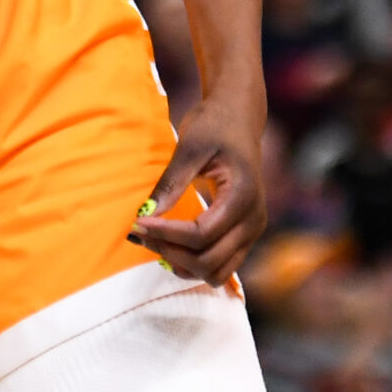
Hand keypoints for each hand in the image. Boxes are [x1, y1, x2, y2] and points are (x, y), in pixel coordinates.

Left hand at [130, 87, 266, 285]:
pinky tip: (170, 246)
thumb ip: (171, 183)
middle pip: (208, 260)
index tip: (137, 223)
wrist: (239, 118)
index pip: (201, 234)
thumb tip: (146, 214)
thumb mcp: (190, 147)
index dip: (166, 234)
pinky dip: (195, 265)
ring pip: (216, 273)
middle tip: (139, 233)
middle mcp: (254, 220)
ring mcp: (253, 231)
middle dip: (170, 252)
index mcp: (243, 196)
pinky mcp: (245, 235)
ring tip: (154, 242)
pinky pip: (220, 266)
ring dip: (183, 265)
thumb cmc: (215, 126)